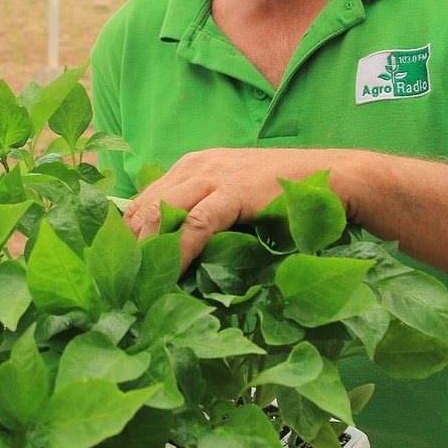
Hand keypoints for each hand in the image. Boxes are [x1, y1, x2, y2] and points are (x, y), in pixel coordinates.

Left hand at [122, 148, 352, 267]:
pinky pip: (196, 223)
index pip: (143, 200)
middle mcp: (196, 166)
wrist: (329, 178)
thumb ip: (203, 212)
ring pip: (163, 213)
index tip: (118, 266)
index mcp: (191, 166)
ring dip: (146, 250)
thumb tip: (172, 251)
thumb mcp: (232, 197)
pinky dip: (178, 249)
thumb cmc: (282, 195)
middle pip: (144, 207)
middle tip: (120, 281)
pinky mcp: (234, 191)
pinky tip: (169, 272)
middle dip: (128, 245)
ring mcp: (215, 176)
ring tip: (135, 281)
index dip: (127, 234)